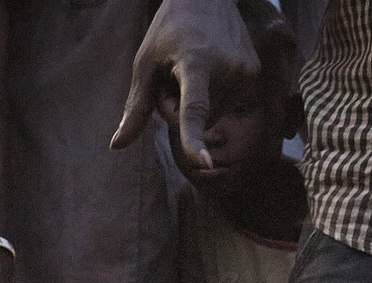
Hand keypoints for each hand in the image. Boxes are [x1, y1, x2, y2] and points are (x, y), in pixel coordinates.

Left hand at [113, 0, 257, 167]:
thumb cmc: (169, 30)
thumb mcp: (145, 64)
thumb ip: (136, 107)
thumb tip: (116, 146)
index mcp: (197, 63)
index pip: (194, 110)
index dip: (193, 140)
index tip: (202, 164)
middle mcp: (227, 69)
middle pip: (193, 120)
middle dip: (177, 107)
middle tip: (174, 75)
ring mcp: (246, 73)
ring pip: (210, 117)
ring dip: (196, 101)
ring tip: (193, 69)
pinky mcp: (255, 76)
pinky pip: (225, 106)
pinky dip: (213, 96)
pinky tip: (210, 69)